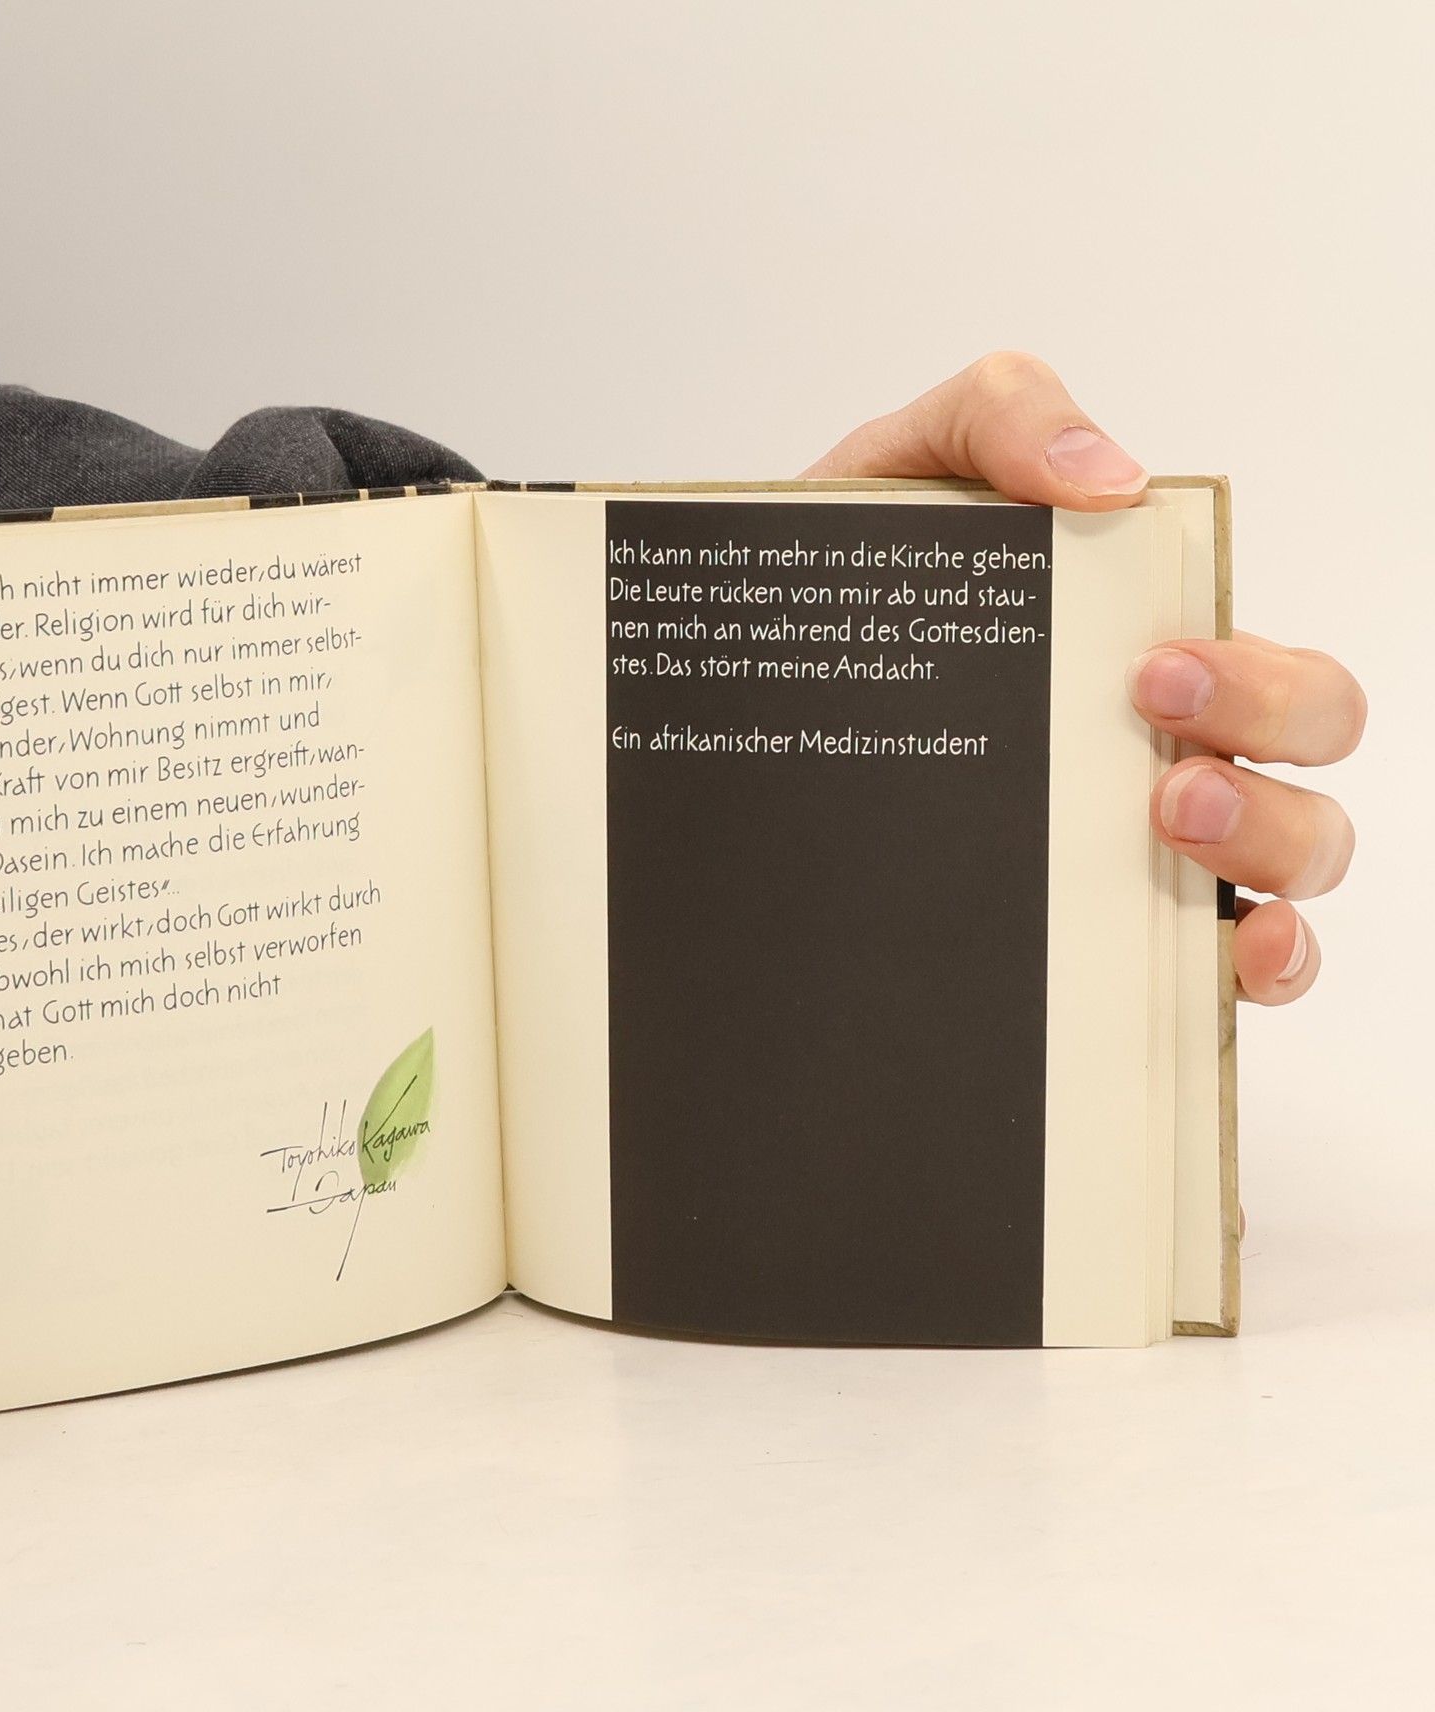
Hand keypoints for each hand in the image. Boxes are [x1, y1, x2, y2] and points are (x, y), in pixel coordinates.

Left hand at [803, 351, 1362, 1004]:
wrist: (734, 682)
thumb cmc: (838, 590)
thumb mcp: (902, 471)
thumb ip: (1000, 415)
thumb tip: (1109, 477)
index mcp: (1146, 650)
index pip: (1277, 672)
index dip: (1260, 680)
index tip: (1153, 673)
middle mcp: (1166, 749)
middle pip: (1305, 760)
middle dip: (1265, 749)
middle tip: (1157, 763)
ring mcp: (1139, 848)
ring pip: (1296, 860)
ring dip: (1270, 847)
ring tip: (1167, 827)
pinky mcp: (1091, 931)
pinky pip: (1223, 968)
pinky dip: (1262, 965)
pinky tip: (1228, 954)